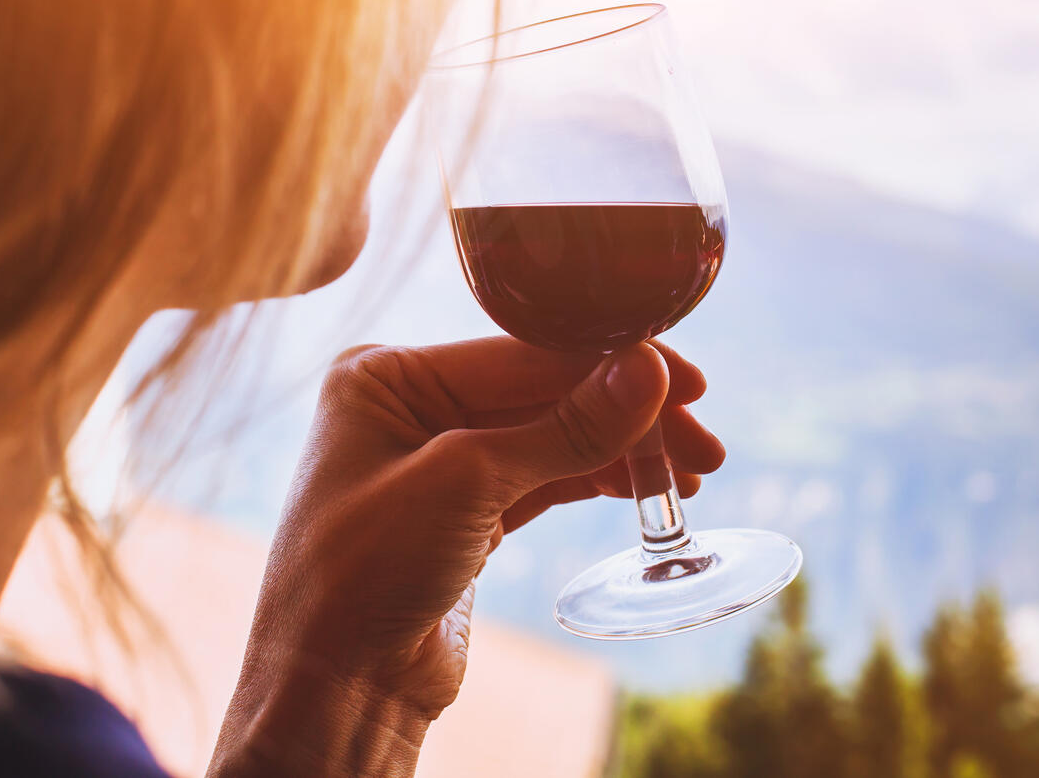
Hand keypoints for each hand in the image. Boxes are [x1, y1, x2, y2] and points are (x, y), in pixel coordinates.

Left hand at [209, 337, 721, 776]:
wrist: (334, 688)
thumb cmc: (362, 575)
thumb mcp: (467, 483)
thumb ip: (565, 426)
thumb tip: (652, 370)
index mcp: (389, 373)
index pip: (526, 351)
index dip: (612, 362)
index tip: (688, 380)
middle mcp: (414, 402)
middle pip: (548, 390)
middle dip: (629, 414)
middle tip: (703, 442)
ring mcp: (442, 454)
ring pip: (557, 433)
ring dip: (624, 449)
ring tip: (693, 471)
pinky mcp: (469, 506)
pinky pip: (549, 473)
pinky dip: (599, 476)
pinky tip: (646, 485)